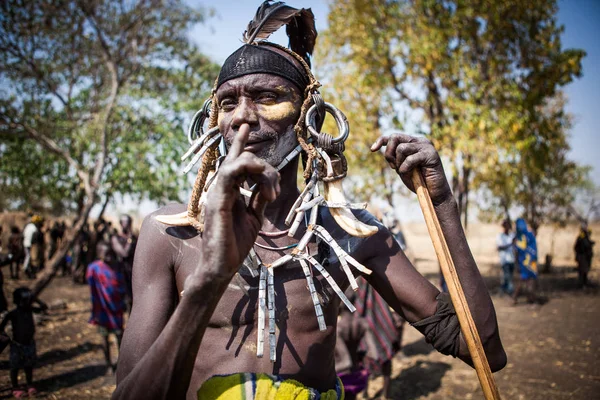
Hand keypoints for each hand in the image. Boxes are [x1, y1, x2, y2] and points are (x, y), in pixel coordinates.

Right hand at [198, 124, 279, 280]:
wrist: (221, 267)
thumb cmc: (234, 244)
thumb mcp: (254, 217)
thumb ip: (259, 199)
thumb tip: (268, 186)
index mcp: (229, 191)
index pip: (235, 161)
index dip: (240, 143)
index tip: (246, 127)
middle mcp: (220, 188)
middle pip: (242, 160)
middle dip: (266, 169)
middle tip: (275, 192)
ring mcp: (216, 193)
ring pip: (236, 163)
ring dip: (259, 170)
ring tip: (271, 188)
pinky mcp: (216, 201)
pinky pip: (228, 174)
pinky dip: (246, 170)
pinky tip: (261, 183)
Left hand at [371, 134, 451, 204]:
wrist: (434, 193)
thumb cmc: (418, 181)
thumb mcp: (402, 168)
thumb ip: (395, 158)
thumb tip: (384, 149)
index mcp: (413, 142)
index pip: (394, 136)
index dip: (381, 141)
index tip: (372, 149)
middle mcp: (420, 141)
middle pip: (395, 137)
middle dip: (389, 153)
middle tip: (394, 167)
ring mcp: (426, 146)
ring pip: (401, 148)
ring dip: (399, 163)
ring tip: (405, 172)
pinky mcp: (430, 155)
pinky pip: (410, 158)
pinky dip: (405, 168)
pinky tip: (410, 175)